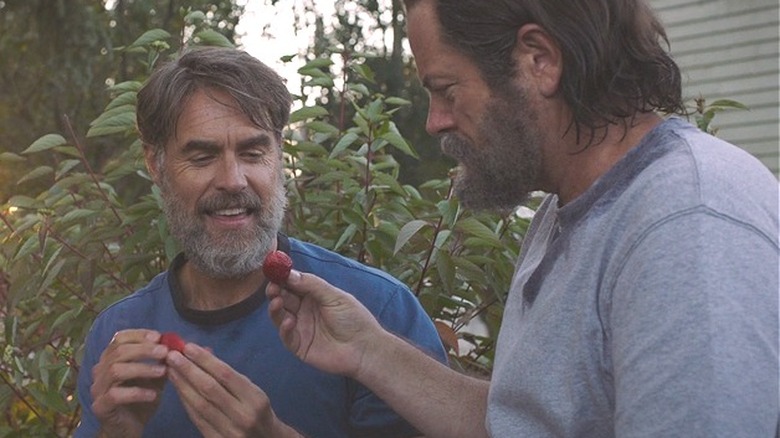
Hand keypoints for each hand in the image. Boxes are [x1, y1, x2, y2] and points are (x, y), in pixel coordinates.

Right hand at [90, 329, 167, 437]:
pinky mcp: (100, 406)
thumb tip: (178, 345)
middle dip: (144, 349)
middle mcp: (100, 371)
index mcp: (110, 359)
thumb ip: (162, 362)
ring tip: (163, 371)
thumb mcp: (154, 378)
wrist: (129, 428)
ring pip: (116, 370)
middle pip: (118, 351)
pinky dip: (137, 392)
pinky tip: (153, 394)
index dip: (139, 335)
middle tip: (164, 351)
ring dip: (142, 368)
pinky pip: (116, 395)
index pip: (119, 339)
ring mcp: (98, 389)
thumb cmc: (141, 399)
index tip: (158, 336)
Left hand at [165, 343, 301, 437]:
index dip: (205, 360)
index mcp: (255, 399)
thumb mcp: (253, 391)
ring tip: (171, 370)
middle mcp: (242, 415)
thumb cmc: (259, 411)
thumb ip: (230, 376)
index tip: (188, 347)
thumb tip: (204, 354)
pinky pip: (196, 419)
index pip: (226, 375)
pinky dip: (186, 402)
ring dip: (182, 385)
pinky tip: (178, 389)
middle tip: (172, 356)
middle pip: (209, 389)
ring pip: (199, 405)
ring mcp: (229, 431)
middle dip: (188, 370)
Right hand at [266, 270, 384, 377]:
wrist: (364, 349)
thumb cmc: (354, 320)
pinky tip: (289, 321)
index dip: (283, 278)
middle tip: (272, 287)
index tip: (274, 271)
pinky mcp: (299, 346)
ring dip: (275, 308)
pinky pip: (286, 336)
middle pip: (284, 298)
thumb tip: (290, 274)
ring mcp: (301, 328)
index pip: (293, 284)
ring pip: (280, 316)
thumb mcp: (335, 297)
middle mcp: (304, 311)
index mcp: (314, 296)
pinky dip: (284, 328)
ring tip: (277, 302)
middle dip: (275, 291)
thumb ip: (312, 285)